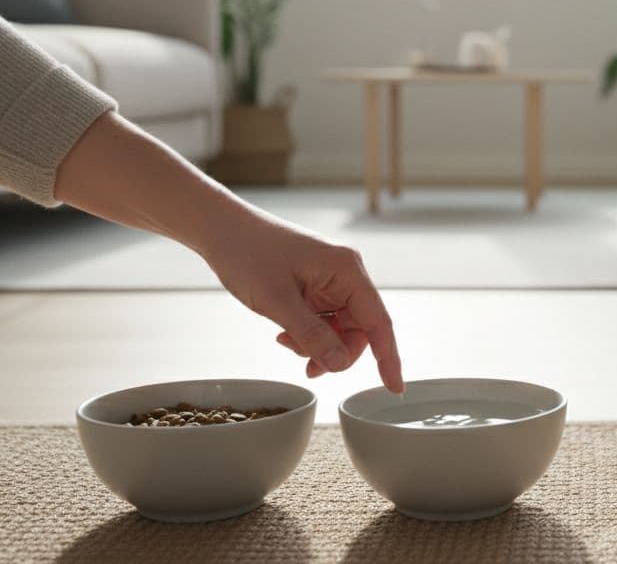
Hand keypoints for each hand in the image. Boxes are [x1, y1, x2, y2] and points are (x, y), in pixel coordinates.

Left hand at [53, 113, 403, 391]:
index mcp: (347, 270)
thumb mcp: (277, 301)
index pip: (378, 322)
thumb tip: (341, 365)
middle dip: (336, 352)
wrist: (220, 229)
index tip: (395, 389)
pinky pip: (324, 320)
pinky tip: (283, 333)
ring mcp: (331, 279)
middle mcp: (346, 274)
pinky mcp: (316, 285)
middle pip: (360, 329)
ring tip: (285, 342)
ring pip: (340, 328)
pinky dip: (308, 334)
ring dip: (318, 344)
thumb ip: (311, 335)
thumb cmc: (247, 254)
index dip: (388, 358)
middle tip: (307, 366)